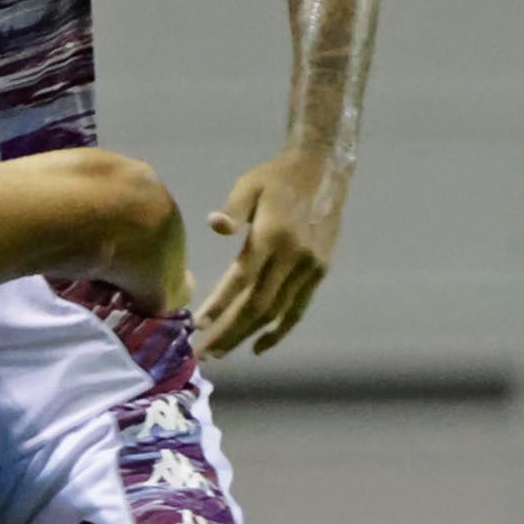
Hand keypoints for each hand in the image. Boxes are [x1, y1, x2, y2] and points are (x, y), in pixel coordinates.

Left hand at [195, 145, 343, 356]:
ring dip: (248, 335)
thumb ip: (233, 208)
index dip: (220, 305)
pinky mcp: (319, 272)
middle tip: (204, 353)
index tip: (199, 326)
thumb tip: (215, 225)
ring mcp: (309, 267)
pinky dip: (279, 331)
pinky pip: (298, 309)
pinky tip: (259, 345)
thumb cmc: (277, 177)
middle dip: (229, 331)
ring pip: (276, 312)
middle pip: (257, 305)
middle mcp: (292, 256)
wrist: (324, 170)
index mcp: (271, 235)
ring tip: (222, 350)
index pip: (242, 279)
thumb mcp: (250, 184)